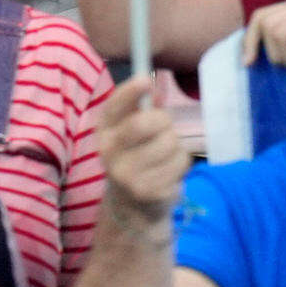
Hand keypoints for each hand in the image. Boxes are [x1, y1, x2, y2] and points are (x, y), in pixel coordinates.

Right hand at [96, 75, 189, 228]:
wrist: (131, 206)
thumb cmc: (136, 156)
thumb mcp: (133, 130)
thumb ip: (146, 107)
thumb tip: (157, 87)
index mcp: (103, 132)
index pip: (113, 106)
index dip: (130, 91)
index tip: (147, 80)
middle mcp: (109, 153)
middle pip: (145, 123)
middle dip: (163, 120)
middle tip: (165, 127)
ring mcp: (127, 176)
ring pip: (169, 143)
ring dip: (176, 145)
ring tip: (166, 154)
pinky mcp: (148, 192)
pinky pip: (180, 163)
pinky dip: (181, 164)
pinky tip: (169, 172)